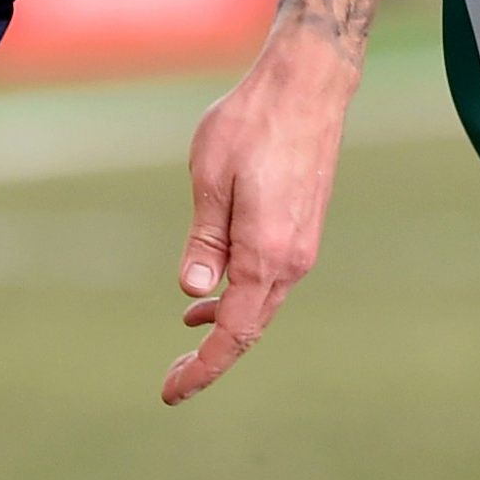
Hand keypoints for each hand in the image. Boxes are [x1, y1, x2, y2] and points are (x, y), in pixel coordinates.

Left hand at [163, 30, 360, 404]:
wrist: (307, 87)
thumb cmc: (250, 124)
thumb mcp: (210, 179)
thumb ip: (204, 241)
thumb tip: (194, 293)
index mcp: (266, 254)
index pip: (233, 332)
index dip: (203, 369)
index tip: (172, 392)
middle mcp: (291, 260)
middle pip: (249, 328)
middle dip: (212, 357)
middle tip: (173, 379)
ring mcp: (301, 247)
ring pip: (260, 306)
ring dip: (226, 326)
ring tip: (187, 336)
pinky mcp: (302, 231)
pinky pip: (270, 281)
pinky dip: (241, 297)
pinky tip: (212, 293)